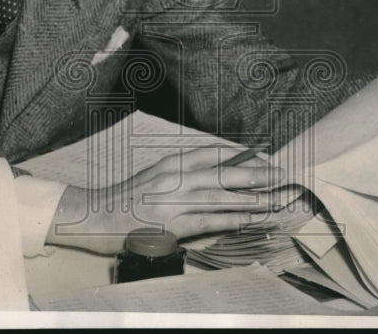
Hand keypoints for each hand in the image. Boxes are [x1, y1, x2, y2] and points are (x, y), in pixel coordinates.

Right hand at [46, 146, 281, 253]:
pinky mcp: (172, 223)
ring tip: (276, 199)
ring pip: (222, 196)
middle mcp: (175, 176)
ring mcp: (174, 200)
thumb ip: (182, 172)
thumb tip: (216, 173)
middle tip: (282, 175)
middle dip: (257, 174)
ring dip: (253, 198)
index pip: (214, 153)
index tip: (264, 157)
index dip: (242, 155)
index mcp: (171, 162)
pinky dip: (233, 218)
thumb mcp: (155, 175)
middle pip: (224, 172)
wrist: (95, 216)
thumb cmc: (127, 198)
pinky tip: (251, 218)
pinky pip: (209, 219)